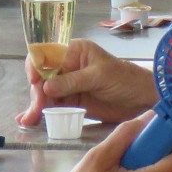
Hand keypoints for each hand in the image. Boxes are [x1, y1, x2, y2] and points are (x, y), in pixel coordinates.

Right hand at [19, 39, 156, 127]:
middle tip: (37, 109)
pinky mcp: (72, 102)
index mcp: (74, 51)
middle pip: (43, 77)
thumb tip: (46, 88)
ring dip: (35, 106)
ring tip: (29, 120)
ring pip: (45, 94)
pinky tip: (30, 120)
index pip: (47, 53)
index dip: (36, 65)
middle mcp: (68, 66)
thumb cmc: (126, 79)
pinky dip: (41, 113)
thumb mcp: (100, 76)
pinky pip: (53, 106)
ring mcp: (68, 86)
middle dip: (37, 93)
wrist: (142, 100)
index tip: (34, 80)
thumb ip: (73, 81)